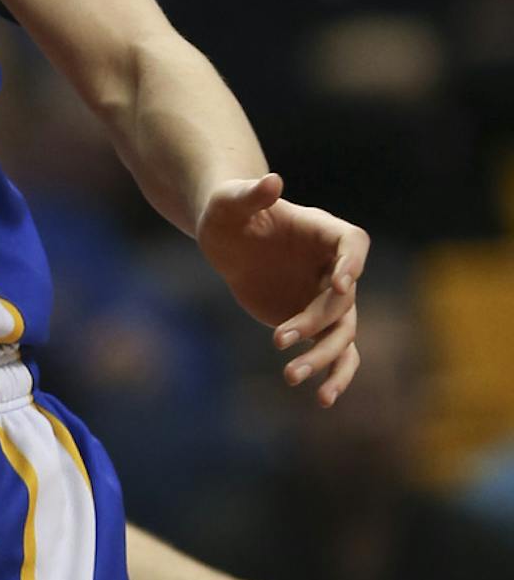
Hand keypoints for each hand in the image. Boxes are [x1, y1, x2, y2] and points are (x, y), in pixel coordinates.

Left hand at [197, 174, 367, 404]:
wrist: (226, 238)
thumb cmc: (228, 211)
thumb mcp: (229, 200)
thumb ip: (251, 193)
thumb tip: (272, 180)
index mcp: (322, 231)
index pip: (353, 244)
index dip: (351, 264)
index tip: (340, 283)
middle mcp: (333, 267)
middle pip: (343, 299)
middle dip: (315, 321)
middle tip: (278, 338)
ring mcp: (326, 296)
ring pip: (343, 332)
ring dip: (324, 357)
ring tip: (293, 378)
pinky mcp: (314, 321)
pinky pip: (335, 351)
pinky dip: (332, 374)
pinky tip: (321, 398)